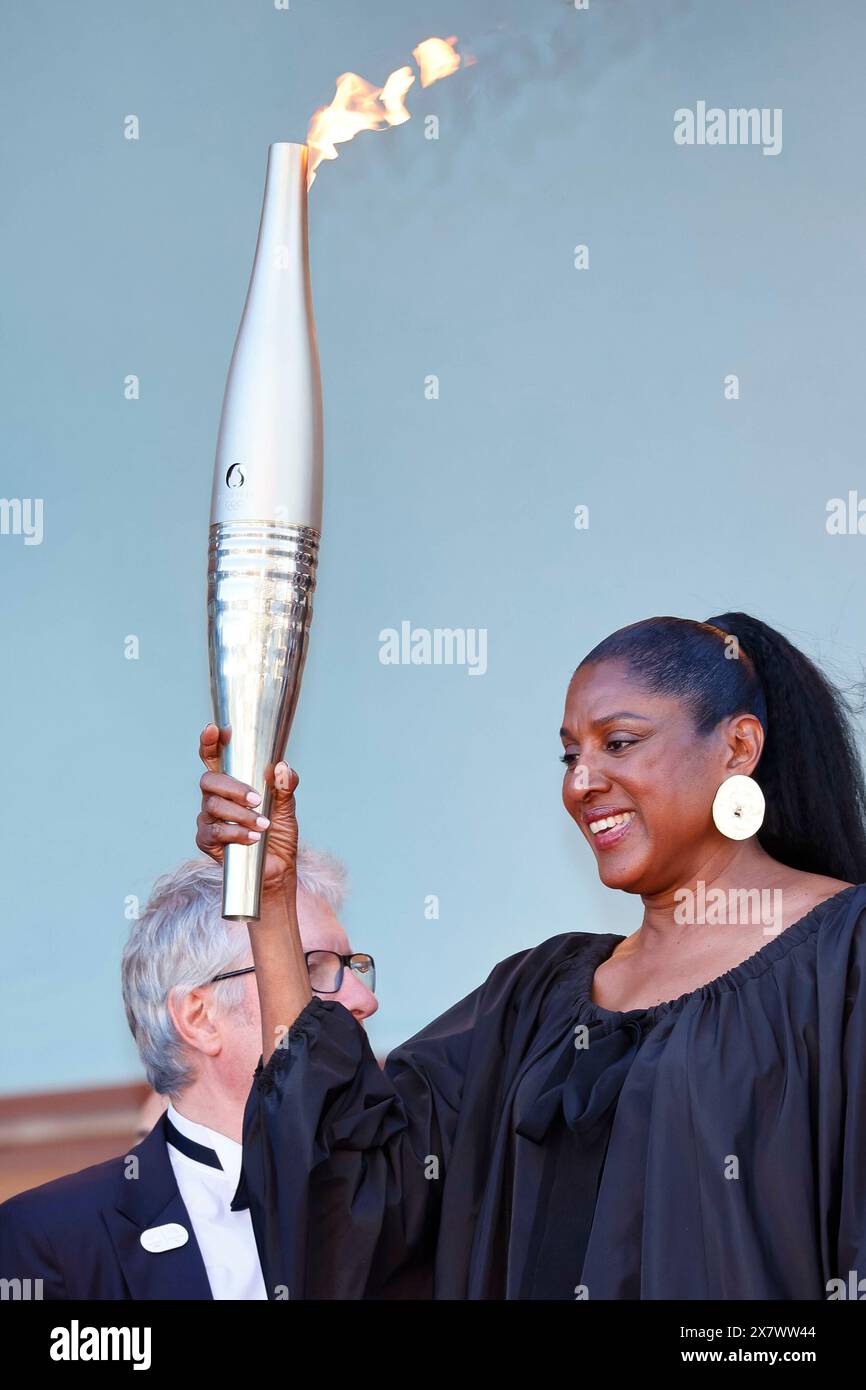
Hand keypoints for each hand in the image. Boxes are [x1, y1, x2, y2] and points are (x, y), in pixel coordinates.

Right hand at [195, 723, 298, 888]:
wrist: (277, 871)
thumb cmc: (278, 836)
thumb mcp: (288, 808)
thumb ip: (286, 786)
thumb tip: (282, 767)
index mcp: (232, 783)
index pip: (215, 758)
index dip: (211, 743)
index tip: (215, 729)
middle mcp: (215, 798)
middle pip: (209, 780)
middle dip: (233, 787)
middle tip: (257, 798)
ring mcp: (208, 819)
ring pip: (212, 806)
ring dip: (241, 814)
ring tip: (264, 824)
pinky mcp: (206, 842)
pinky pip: (213, 832)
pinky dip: (236, 833)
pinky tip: (254, 837)